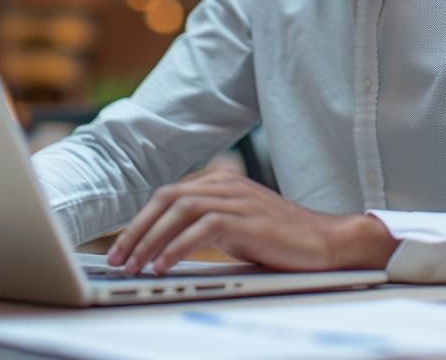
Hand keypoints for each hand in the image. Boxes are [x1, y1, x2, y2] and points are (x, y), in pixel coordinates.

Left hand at [105, 171, 397, 274]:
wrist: (326, 241)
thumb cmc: (282, 239)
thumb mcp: (237, 226)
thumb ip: (206, 225)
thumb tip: (165, 244)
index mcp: (221, 181)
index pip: (167, 195)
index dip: (140, 221)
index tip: (121, 248)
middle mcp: (226, 184)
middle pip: (167, 198)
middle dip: (137, 229)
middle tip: (119, 258)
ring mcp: (237, 199)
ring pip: (180, 209)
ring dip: (152, 239)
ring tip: (137, 265)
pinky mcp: (248, 218)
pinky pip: (202, 227)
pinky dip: (178, 246)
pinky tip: (165, 264)